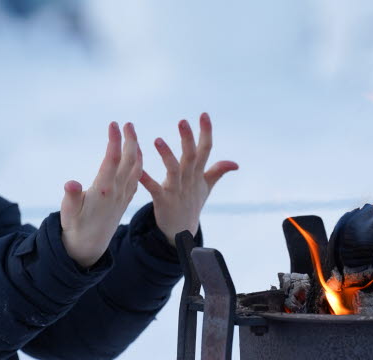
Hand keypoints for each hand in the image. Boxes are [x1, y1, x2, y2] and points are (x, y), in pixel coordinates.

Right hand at [61, 122, 143, 268]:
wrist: (89, 247)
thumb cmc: (75, 227)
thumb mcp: (68, 214)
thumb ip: (71, 198)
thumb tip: (71, 184)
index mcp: (103, 191)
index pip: (111, 161)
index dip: (114, 142)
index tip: (114, 124)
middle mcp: (117, 191)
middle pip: (128, 161)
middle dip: (130, 140)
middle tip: (128, 123)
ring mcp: (123, 195)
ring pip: (135, 168)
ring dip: (136, 149)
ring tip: (132, 132)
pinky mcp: (125, 199)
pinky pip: (136, 178)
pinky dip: (138, 163)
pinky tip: (137, 154)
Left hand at [139, 113, 237, 245]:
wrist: (181, 231)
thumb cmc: (192, 205)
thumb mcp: (206, 187)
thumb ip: (218, 172)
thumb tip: (235, 163)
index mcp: (198, 174)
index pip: (205, 150)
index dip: (206, 133)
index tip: (204, 115)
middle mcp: (189, 180)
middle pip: (191, 157)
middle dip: (187, 139)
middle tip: (183, 121)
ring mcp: (176, 190)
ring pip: (173, 170)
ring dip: (167, 155)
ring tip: (157, 140)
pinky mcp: (163, 201)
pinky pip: (153, 188)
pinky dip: (145, 178)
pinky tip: (137, 168)